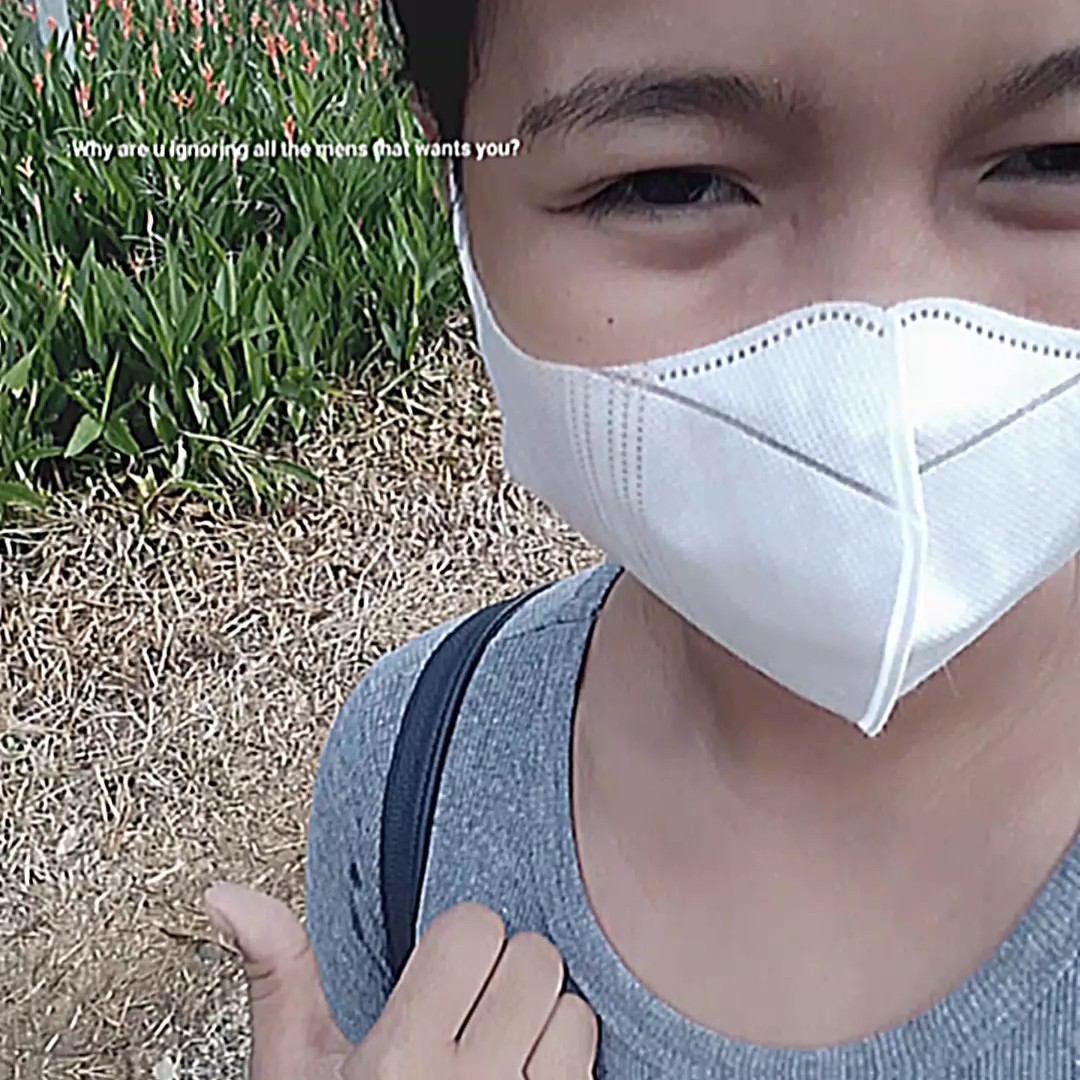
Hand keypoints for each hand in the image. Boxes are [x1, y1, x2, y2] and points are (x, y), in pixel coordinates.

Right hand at [202, 882, 598, 1078]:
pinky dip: (564, 1059)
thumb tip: (225, 895)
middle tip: (468, 1007)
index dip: (458, 942)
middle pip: (534, 957)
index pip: (474, 930)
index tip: (439, 971)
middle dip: (503, 971)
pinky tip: (520, 1076)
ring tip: (495, 1048)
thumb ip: (277, 974)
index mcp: (397, 1064)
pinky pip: (590, 1055)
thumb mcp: (292, 1073)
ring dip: (541, 1018)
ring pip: (570, 1006)